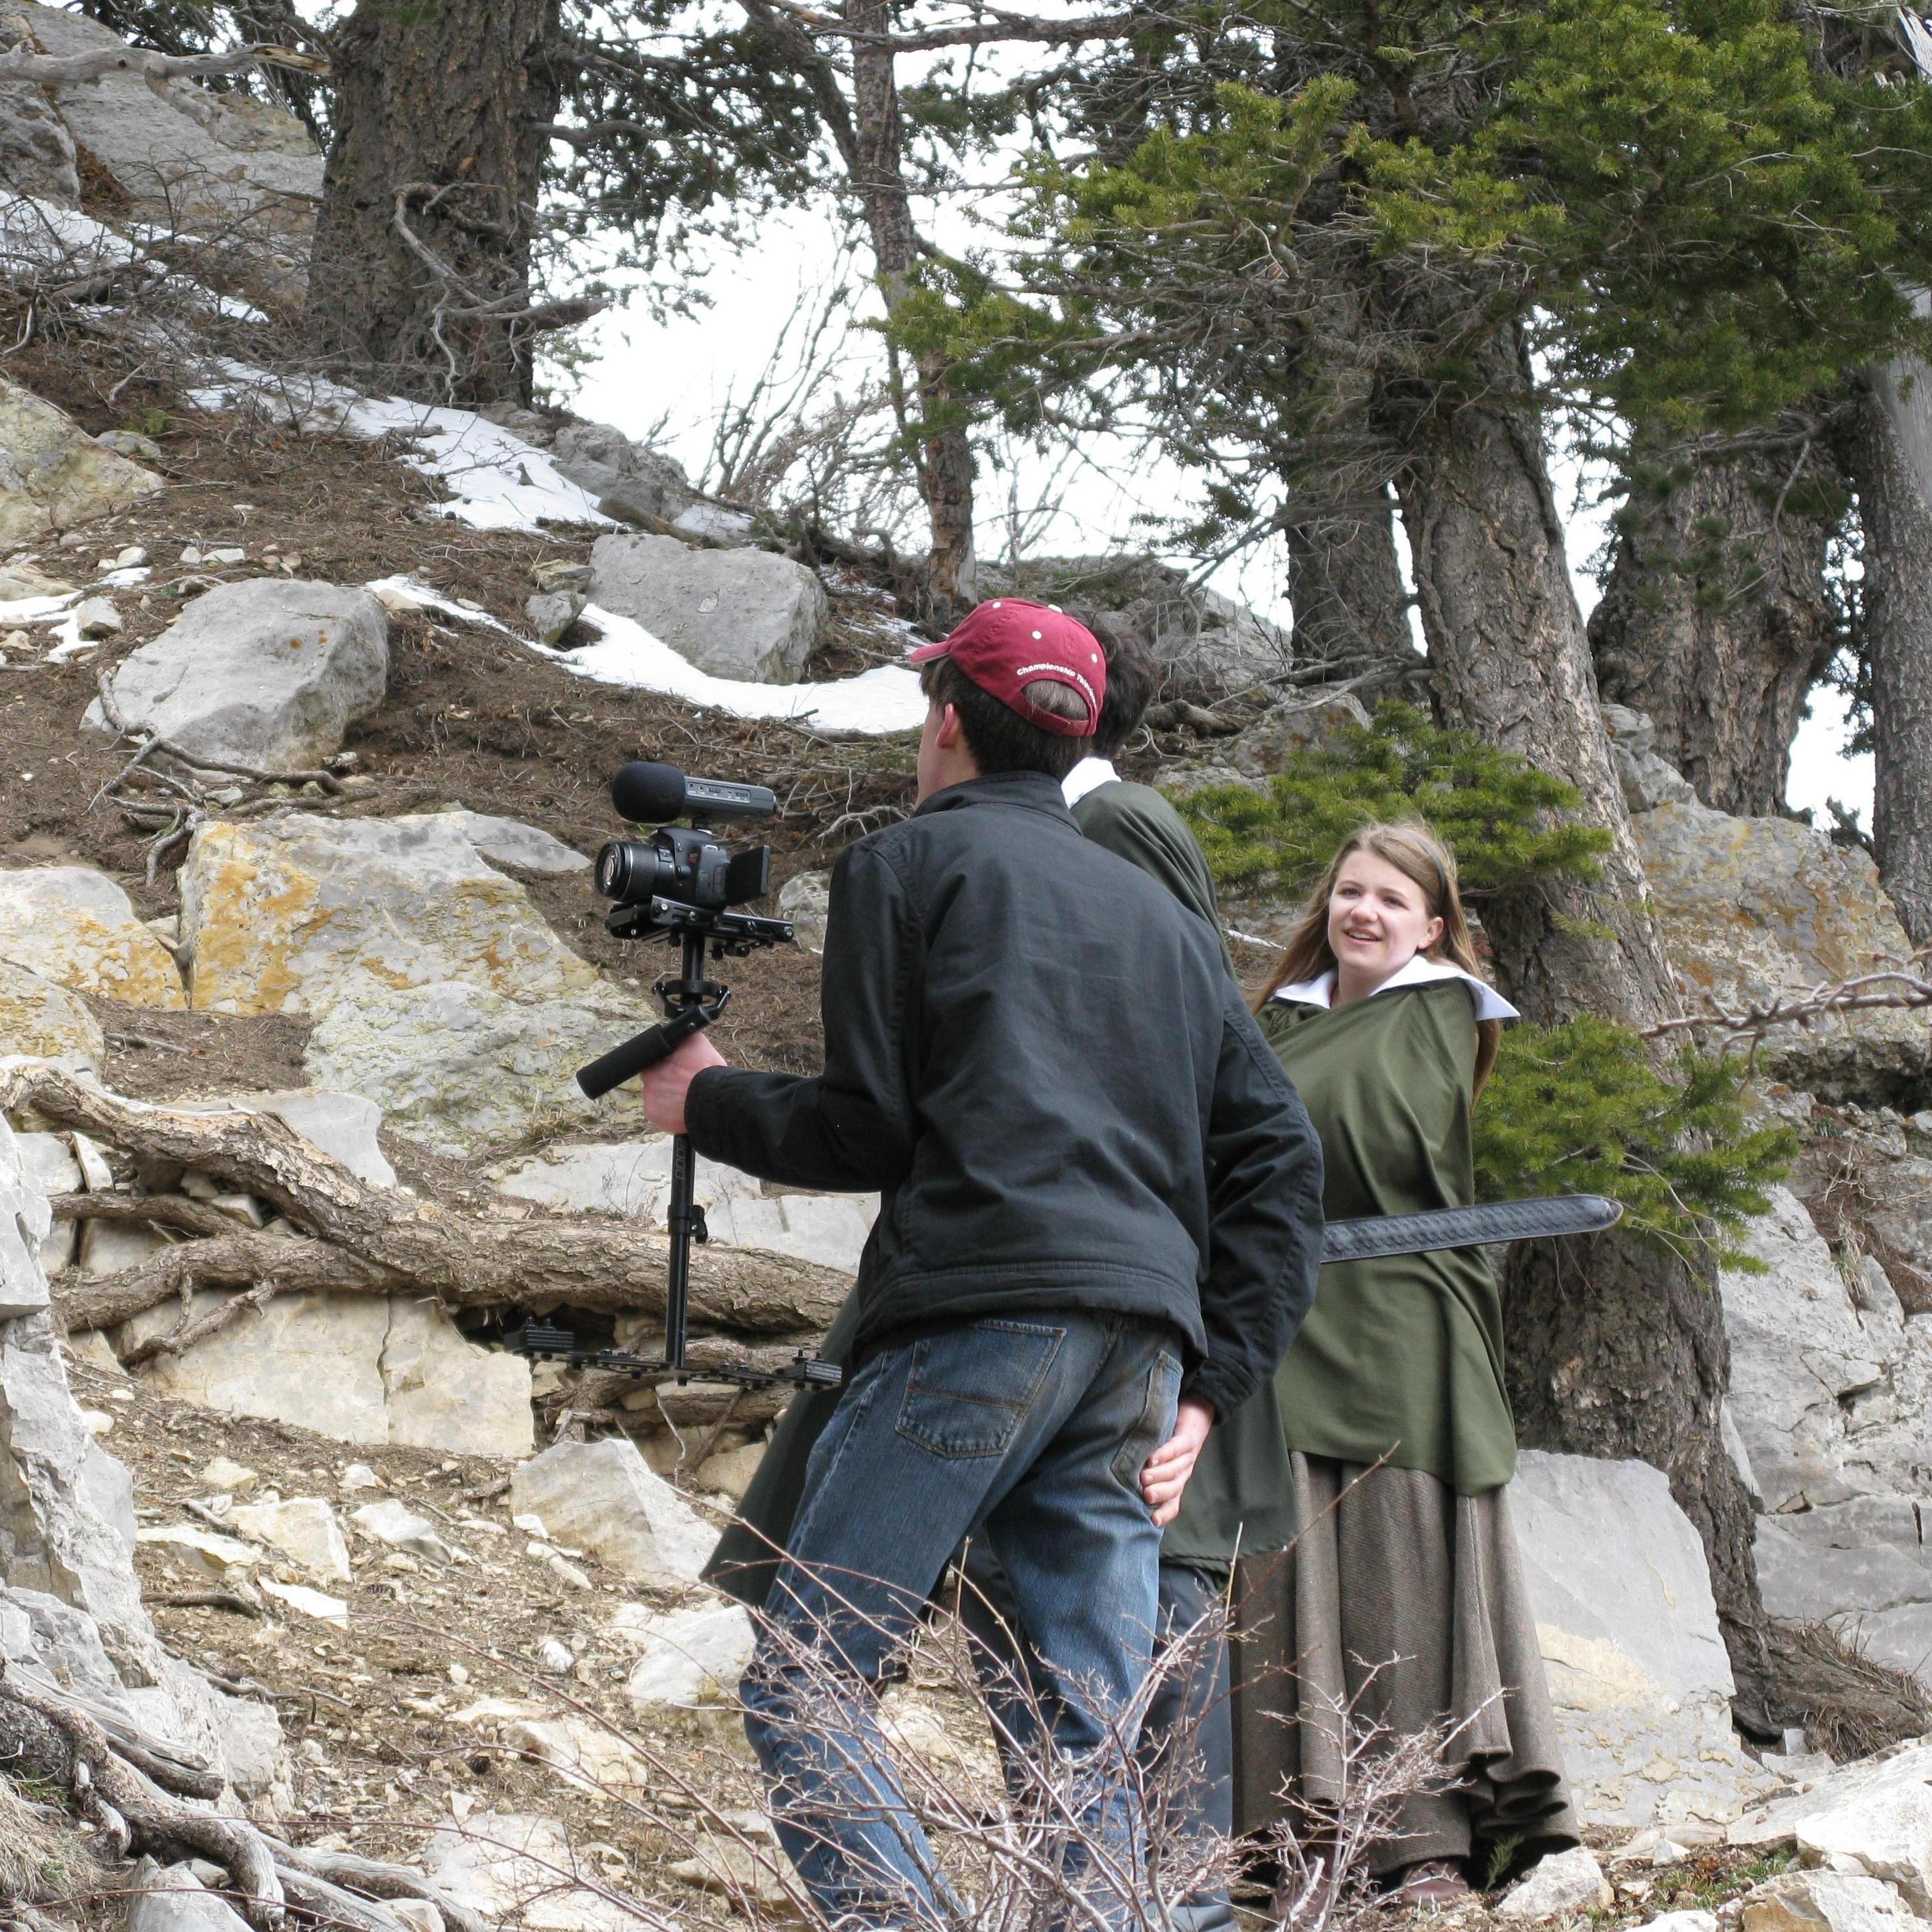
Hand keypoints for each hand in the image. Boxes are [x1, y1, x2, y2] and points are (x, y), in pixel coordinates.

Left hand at [637, 1029, 726, 1134]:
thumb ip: (682, 1037)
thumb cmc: (706, 1072)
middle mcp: (648, 1075)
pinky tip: (679, 1109)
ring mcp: (648, 1095)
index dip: (667, 1065)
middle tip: (681, 1085)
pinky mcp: (652, 1112)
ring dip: (666, 1096)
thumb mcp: (698, 1043)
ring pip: (656, 1095)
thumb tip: (680, 1030)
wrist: (711, 1099)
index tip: (677, 1070)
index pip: (655, 1061)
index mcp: (656, 1058)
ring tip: (683, 1098)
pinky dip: (666, 1112)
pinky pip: (657, 1111)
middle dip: (665, 1081)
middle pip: (654, 1078)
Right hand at [1142, 1396, 1214, 1526]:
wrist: (1196, 1417)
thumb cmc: (1168, 1444)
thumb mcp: (1157, 1464)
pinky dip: (1165, 1453)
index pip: (1172, 1504)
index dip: (1164, 1513)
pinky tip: (1153, 1458)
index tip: (1152, 1521)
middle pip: (1174, 1488)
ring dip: (1161, 1474)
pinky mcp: (1188, 1439)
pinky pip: (1177, 1448)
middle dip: (1161, 1493)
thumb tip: (1116, 1491)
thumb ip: (1142, 1477)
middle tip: (1146, 1495)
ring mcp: (1187, 1457)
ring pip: (1175, 1470)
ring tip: (1144, 1477)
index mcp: (1175, 1484)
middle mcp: (1182, 1474)